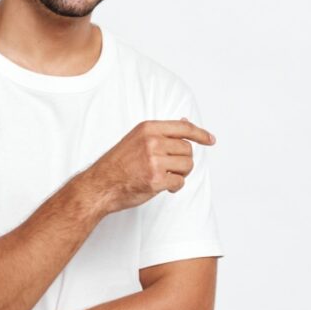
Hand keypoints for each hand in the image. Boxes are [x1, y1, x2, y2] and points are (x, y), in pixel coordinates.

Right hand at [82, 117, 214, 213]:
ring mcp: (154, 160)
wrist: (100, 184)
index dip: (201, 134)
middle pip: (188, 149)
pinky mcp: (156, 179)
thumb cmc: (117, 164)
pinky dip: (174, 187)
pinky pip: (179, 182)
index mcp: (148, 128)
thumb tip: (185, 122)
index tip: (210, 140)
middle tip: (170, 168)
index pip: (183, 127)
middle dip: (183, 161)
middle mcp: (152, 141)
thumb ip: (161, 132)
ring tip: (165, 177)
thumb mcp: (137, 138)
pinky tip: (163, 186)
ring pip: (187, 165)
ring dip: (180, 174)